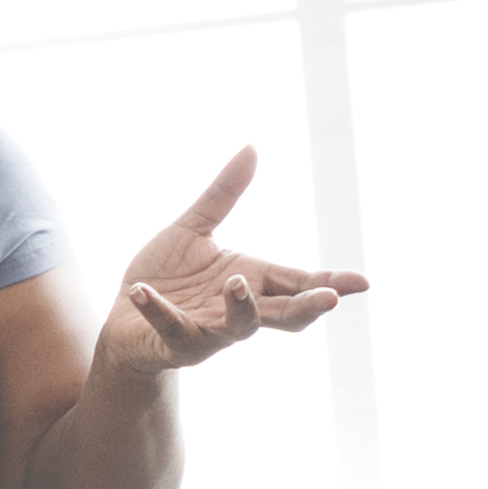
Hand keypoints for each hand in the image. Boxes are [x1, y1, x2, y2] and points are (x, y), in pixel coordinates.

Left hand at [95, 149, 363, 374]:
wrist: (125, 320)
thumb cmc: (167, 279)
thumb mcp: (194, 229)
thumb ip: (223, 195)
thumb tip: (252, 147)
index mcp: (252, 282)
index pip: (299, 284)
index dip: (329, 284)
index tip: (362, 283)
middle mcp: (238, 311)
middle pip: (283, 313)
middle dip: (306, 307)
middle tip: (330, 301)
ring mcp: (208, 330)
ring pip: (236, 327)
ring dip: (240, 309)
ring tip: (235, 283)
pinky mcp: (170, 341)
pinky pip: (169, 327)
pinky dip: (157, 310)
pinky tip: (142, 291)